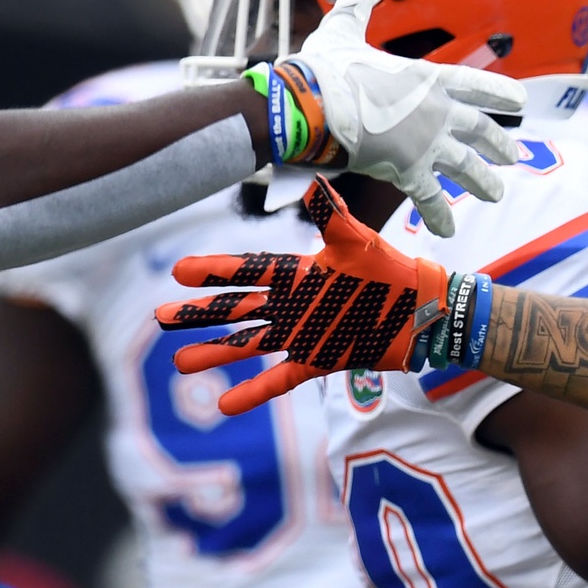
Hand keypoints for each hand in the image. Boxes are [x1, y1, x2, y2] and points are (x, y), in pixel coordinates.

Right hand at [154, 179, 448, 414]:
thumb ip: (332, 217)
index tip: (179, 271)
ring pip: (250, 343)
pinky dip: (253, 391)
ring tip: (180, 360)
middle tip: (162, 316)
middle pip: (237, 308)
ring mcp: (304, 333)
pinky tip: (224, 403)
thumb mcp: (358, 241)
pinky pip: (280, 377)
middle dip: (201, 312)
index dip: (215, 271)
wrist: (425, 309)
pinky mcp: (320, 359)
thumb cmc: (392, 270)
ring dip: (216, 351)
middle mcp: (294, 304)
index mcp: (299, 273)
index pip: (248, 270)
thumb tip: (313, 184)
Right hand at [291, 0, 522, 236]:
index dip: (500, 94)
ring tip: (496, 193)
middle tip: (513, 156)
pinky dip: (440, 215)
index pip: (476, 85)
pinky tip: (449, 232)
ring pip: (466, 167)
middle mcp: (437, 111)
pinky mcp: (408, 171)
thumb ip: (358, 4)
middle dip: (498, 144)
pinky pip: (430, 198)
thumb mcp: (344, 29)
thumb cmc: (325, 67)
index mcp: (428, 77)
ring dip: (483, 181)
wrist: (312, 105)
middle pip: (479, 130)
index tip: (522, 103)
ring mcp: (427, 143)